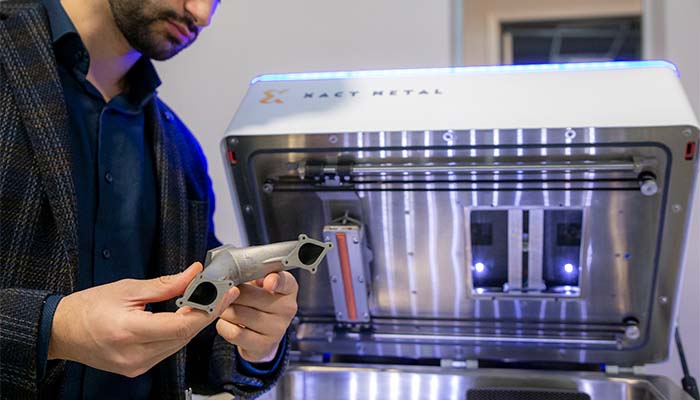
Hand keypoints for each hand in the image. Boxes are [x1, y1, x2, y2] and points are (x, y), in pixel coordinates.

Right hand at [48, 263, 237, 377]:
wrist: (61, 331)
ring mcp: (137, 365)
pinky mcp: (137, 368)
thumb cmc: (88, 307)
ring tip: (209, 301)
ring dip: (195, 323)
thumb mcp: (128, 288)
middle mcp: (135, 354)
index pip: (181, 325)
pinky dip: (180, 332)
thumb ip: (166, 284)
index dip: (207, 309)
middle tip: (224, 292)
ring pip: (179, 344)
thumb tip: (195, 273)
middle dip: (207, 313)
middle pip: (185, 335)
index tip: (224, 292)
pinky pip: (168, 350)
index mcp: (130, 332)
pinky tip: (186, 316)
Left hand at [216, 271, 297, 362]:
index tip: (268, 283)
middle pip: (249, 296)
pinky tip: (229, 322)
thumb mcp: (261, 284)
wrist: (263, 334)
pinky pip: (233, 333)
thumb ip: (251, 276)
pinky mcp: (263, 345)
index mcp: (289, 288)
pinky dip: (224, 326)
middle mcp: (287, 309)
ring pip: (237, 313)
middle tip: (228, 293)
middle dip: (231, 293)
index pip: (285, 282)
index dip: (275, 281)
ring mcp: (277, 329)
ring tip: (228, 307)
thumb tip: (231, 281)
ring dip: (225, 310)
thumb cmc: (260, 302)